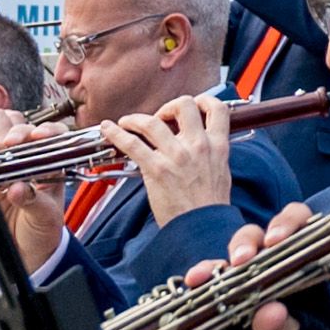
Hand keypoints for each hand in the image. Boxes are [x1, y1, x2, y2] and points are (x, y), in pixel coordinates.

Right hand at [0, 104, 73, 269]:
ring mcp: (4, 160)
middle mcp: (27, 155)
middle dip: (9, 130)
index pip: (51, 134)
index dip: (44, 130)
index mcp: (51, 162)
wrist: (27, 250)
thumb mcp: (45, 217)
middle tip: (4, 144)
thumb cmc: (43, 229)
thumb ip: (33, 202)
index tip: (36, 137)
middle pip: (17, 124)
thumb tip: (18, 188)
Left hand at [116, 96, 231, 222]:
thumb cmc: (208, 207)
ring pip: (152, 122)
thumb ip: (210, 154)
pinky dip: (117, 134)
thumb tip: (198, 144)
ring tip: (127, 122)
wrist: (202, 229)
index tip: (193, 104)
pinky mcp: (157, 169)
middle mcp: (197, 146)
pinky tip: (109, 130)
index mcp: (217, 146)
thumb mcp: (221, 172)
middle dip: (169, 106)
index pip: (217, 109)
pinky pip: (132, 144)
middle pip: (183, 105)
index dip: (203, 100)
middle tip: (161, 118)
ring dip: (135, 119)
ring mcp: (176, 156)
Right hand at [208, 207, 329, 329]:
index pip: (301, 232)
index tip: (276, 240)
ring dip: (214, 266)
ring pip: (227, 267)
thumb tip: (269, 311)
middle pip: (257, 241)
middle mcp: (274, 276)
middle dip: (246, 243)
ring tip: (203, 277)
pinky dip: (196, 293)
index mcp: (306, 273)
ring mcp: (246, 296)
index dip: (288, 224)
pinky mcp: (222, 320)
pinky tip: (189, 291)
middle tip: (241, 261)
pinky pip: (206, 301)